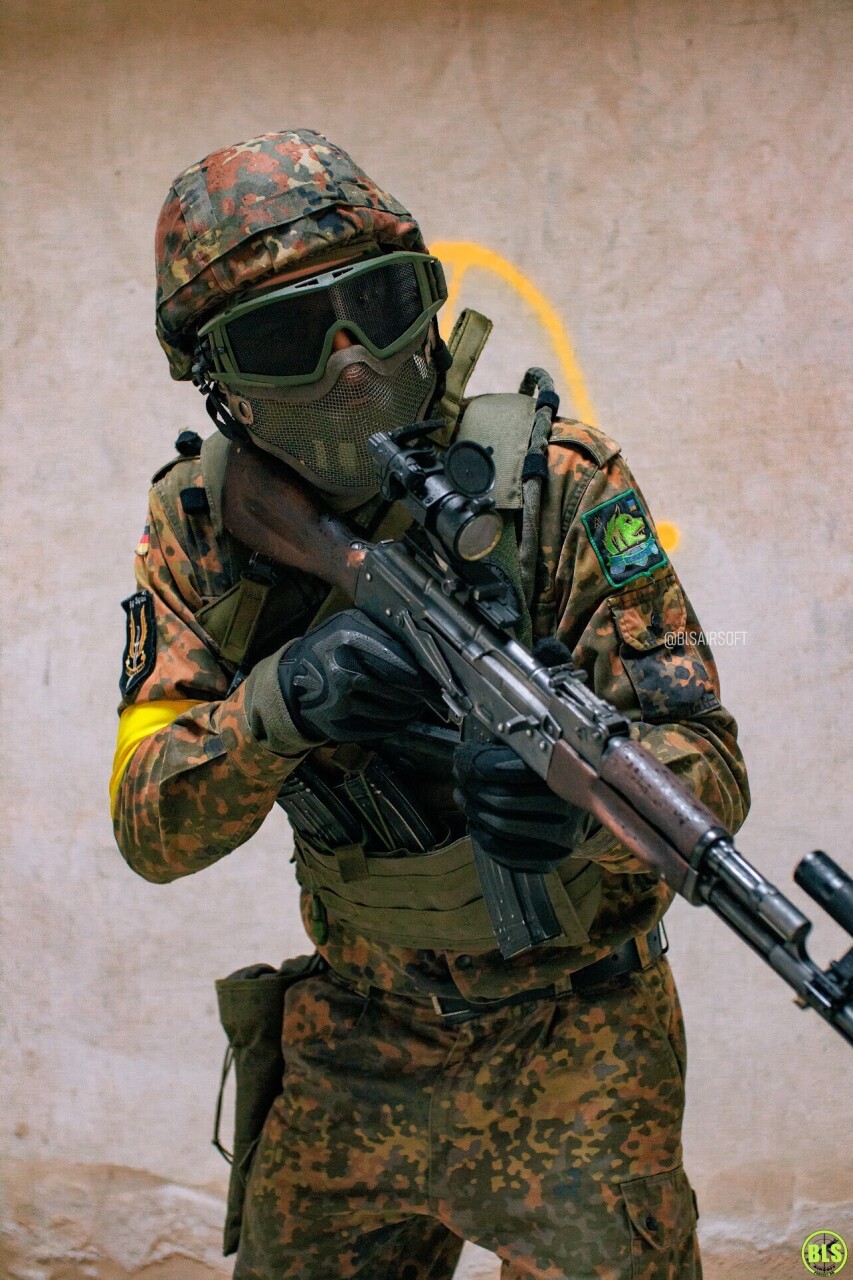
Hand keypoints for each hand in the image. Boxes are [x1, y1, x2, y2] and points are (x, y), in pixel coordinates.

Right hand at [278, 609, 433, 741]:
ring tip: (414, 707)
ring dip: (409, 712)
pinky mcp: (339, 727)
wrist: (291, 682)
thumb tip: (420, 654)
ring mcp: (340, 704)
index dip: (420, 676)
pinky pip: (378, 729)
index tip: (431, 681)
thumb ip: (380, 634)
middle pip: (399, 690)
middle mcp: (344, 673)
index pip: (399, 663)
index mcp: (348, 642)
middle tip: (428, 696)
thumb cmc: (326, 651)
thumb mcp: (346, 628)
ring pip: (392, 713)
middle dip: (418, 695)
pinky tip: (397, 719)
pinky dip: (393, 726)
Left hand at [452, 741, 595, 871]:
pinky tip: (476, 828)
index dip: (482, 768)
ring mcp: (563, 837)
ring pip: (505, 828)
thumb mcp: (534, 754)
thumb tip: (464, 758)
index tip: (464, 763)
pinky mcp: (553, 858)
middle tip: (460, 785)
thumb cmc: (551, 774)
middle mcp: (569, 808)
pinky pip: (511, 856)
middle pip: (506, 801)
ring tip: (465, 803)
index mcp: (566, 775)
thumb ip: (507, 752)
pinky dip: (486, 842)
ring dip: (476, 815)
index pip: (514, 771)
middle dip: (474, 792)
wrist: (592, 804)